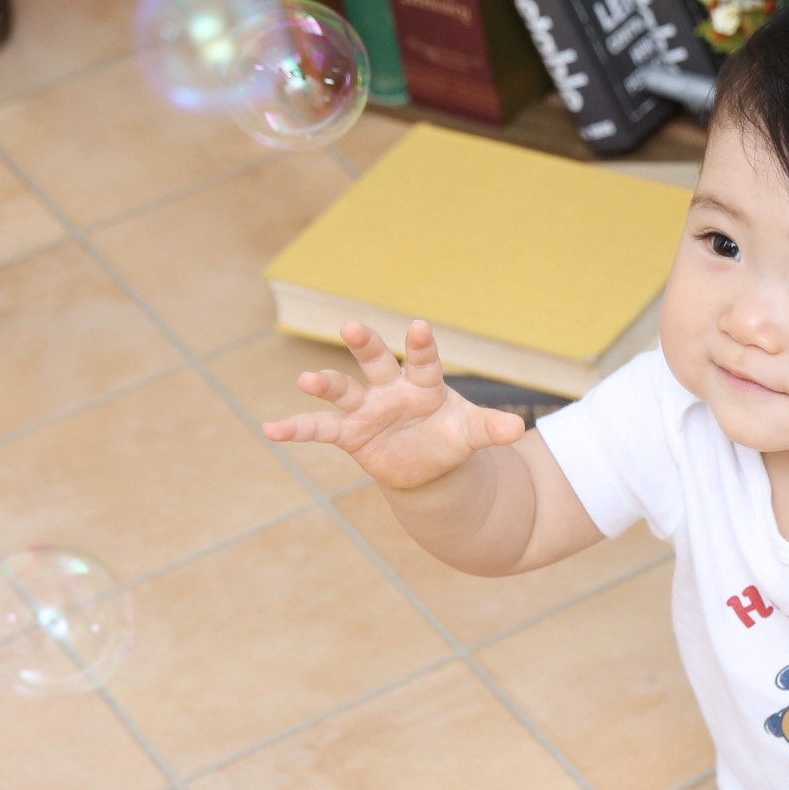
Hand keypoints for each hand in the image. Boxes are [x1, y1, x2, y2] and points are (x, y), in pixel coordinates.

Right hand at [260, 320, 523, 491]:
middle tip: (352, 326)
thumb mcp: (473, 434)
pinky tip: (270, 430)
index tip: (419, 326)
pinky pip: (318, 428)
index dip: (421, 344)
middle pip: (375, 361)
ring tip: (305, 379)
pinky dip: (295, 429)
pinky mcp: (348, 432)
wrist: (427, 463)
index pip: (424, 359)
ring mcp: (366, 408)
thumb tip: (518, 429)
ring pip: (342, 390)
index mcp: (424, 382)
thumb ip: (491, 429)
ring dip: (324, 384)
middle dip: (365, 344)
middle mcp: (390, 388)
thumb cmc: (450, 436)